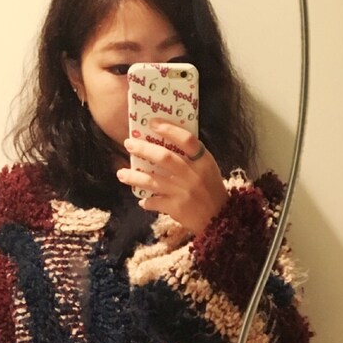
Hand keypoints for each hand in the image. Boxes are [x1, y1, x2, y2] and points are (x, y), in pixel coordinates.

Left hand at [116, 120, 227, 236]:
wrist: (221, 219)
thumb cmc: (211, 189)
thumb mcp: (208, 168)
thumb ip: (192, 156)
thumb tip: (165, 140)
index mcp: (203, 161)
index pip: (186, 139)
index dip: (169, 129)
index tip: (152, 123)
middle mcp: (193, 175)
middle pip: (164, 158)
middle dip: (144, 149)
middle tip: (129, 144)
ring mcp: (184, 192)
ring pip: (153, 181)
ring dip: (134, 177)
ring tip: (121, 174)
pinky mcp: (176, 208)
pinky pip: (155, 201)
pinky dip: (147, 201)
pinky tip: (142, 199)